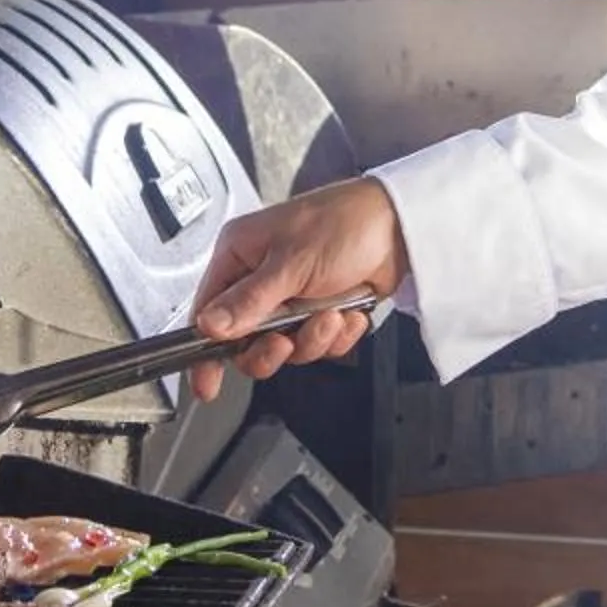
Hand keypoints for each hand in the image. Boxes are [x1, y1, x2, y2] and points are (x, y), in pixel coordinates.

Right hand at [184, 178, 409, 402]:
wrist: (401, 225)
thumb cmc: (344, 223)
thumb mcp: (291, 264)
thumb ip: (249, 301)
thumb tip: (209, 327)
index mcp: (240, 255)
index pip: (207, 311)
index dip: (206, 350)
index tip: (208, 383)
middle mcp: (260, 278)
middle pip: (246, 340)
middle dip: (273, 347)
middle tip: (286, 342)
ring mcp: (292, 296)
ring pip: (286, 347)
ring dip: (312, 338)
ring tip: (331, 315)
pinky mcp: (320, 311)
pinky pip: (318, 345)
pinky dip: (336, 336)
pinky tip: (348, 313)